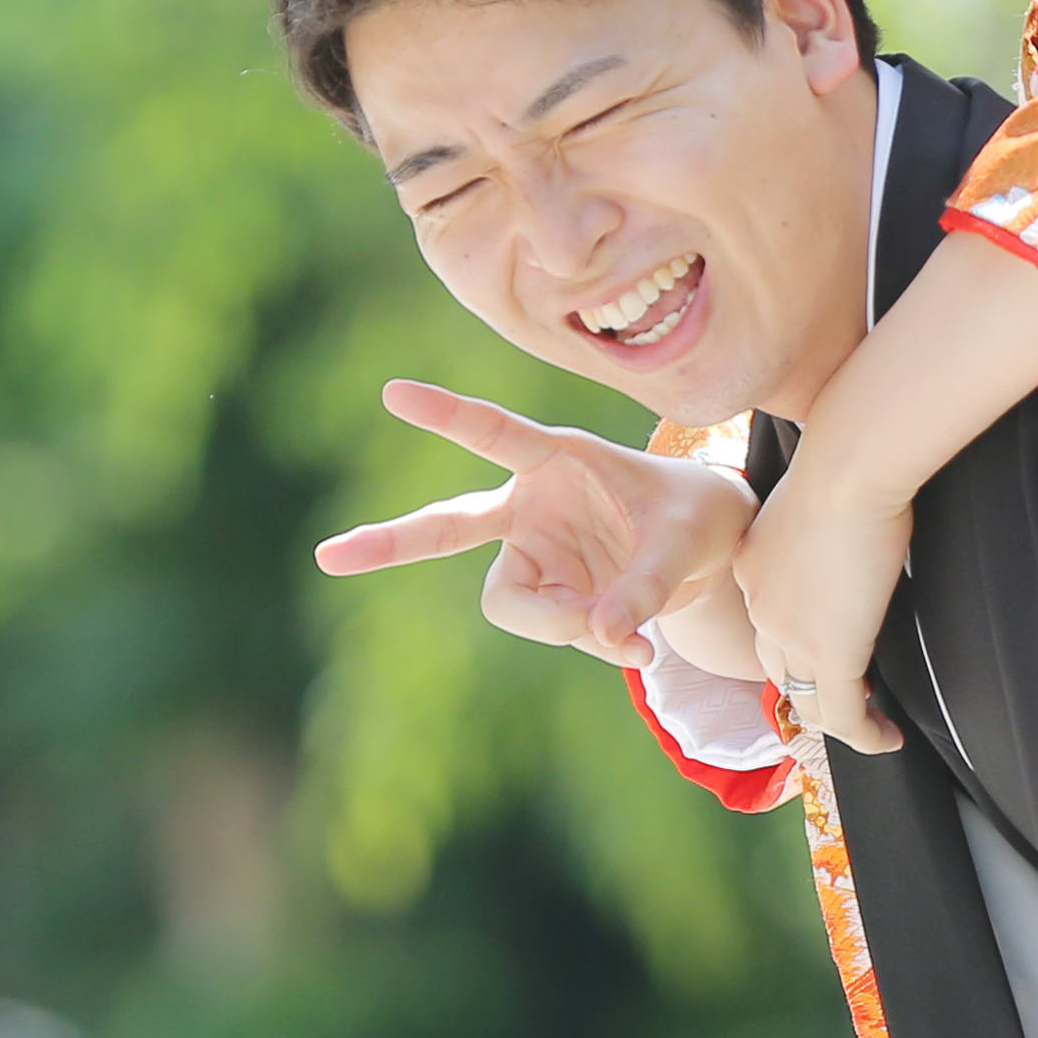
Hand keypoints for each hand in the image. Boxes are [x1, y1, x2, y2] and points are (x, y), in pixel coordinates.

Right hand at [310, 380, 756, 668]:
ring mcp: (532, 553)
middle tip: (328, 558)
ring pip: (514, 604)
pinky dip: (591, 644)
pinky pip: (552, 630)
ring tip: (633, 638)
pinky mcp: (546, 593)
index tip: (394, 392)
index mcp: (559, 460)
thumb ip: (648, 585)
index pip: (495, 433)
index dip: (448, 415)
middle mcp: (531, 505)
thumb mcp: (687, 542)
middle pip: (447, 525)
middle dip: (390, 543)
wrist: (709, 547)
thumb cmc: (696, 516)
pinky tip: (634, 645)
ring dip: (563, 627)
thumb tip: (603, 637)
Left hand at [734, 454, 912, 753]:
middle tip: (848, 697)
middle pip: (778, 665)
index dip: (796, 639)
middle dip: (808, 686)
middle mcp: (759, 606)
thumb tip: (858, 521)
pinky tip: (887, 739)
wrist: (848, 469)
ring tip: (869, 726)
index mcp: (751, 565)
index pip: (767, 619)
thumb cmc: (845, 463)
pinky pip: (843, 714)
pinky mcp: (831, 653)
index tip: (830, 639)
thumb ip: (823, 521)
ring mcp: (790, 635)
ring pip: (807, 698)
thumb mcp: (817, 495)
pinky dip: (865, 734)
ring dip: (837, 718)